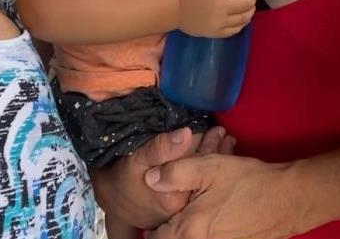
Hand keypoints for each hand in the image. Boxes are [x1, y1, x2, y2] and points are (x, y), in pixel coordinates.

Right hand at [91, 126, 235, 228]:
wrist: (112, 197)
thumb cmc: (123, 175)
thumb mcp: (137, 158)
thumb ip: (160, 148)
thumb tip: (185, 133)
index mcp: (174, 196)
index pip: (201, 168)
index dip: (211, 146)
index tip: (219, 130)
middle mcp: (182, 207)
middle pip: (207, 176)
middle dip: (218, 153)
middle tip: (226, 134)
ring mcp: (183, 209)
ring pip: (206, 181)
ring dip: (216, 161)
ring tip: (227, 142)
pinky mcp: (181, 206)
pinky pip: (201, 185)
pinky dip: (209, 169)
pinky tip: (215, 157)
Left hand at [143, 154, 297, 238]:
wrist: (290, 199)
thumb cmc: (248, 182)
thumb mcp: (209, 168)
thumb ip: (174, 173)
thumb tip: (149, 179)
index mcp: (190, 230)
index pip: (156, 238)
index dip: (151, 229)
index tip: (154, 218)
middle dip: (173, 226)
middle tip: (178, 208)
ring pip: (196, 236)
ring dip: (194, 223)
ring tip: (201, 202)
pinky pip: (214, 237)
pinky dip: (210, 226)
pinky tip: (220, 207)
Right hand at [176, 0, 254, 37]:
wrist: (174, 8)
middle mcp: (225, 8)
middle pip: (247, 4)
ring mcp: (222, 23)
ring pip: (244, 18)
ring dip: (250, 12)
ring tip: (249, 8)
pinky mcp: (217, 33)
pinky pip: (235, 30)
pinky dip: (241, 24)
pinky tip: (241, 19)